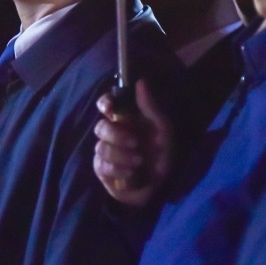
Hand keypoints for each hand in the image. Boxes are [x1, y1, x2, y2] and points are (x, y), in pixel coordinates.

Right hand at [94, 79, 172, 207]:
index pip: (105, 104)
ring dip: (120, 155)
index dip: (104, 103)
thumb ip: (150, 107)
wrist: (165, 183)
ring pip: (100, 148)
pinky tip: (130, 173)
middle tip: (135, 143)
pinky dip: (116, 169)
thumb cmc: (164, 152)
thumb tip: (140, 82)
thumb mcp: (162, 128)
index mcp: (124, 120)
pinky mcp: (104, 171)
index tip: (110, 108)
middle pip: (100, 127)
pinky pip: (101, 166)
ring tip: (138, 161)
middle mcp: (113, 134)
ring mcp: (106, 152)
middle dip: (116, 135)